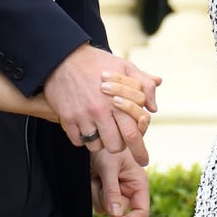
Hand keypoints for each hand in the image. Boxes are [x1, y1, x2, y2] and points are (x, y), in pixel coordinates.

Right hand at [43, 45, 159, 165]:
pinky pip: (78, 141)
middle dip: (119, 146)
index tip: (143, 160)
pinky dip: (82, 138)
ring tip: (99, 129)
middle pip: (115, 145)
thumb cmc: (97, 62)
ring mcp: (81, 115)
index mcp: (117, 100)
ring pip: (96, 146)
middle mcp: (100, 111)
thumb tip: (153, 108)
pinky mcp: (66, 117)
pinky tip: (85, 126)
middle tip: (117, 140)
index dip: (140, 151)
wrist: (63, 56)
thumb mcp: (124, 67)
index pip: (133, 134)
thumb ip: (143, 85)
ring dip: (100, 142)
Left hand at [90, 149, 149, 216]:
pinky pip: (96, 200)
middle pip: (119, 212)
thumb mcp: (108, 166)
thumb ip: (112, 190)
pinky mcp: (103, 189)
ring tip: (95, 172)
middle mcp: (129, 190)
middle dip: (106, 198)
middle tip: (98, 178)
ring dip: (96, 193)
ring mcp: (115, 191)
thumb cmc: (105, 146)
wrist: (92, 136)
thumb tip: (115, 215)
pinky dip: (91, 189)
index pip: (141, 212)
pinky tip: (91, 175)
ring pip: (105, 207)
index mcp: (138, 184)